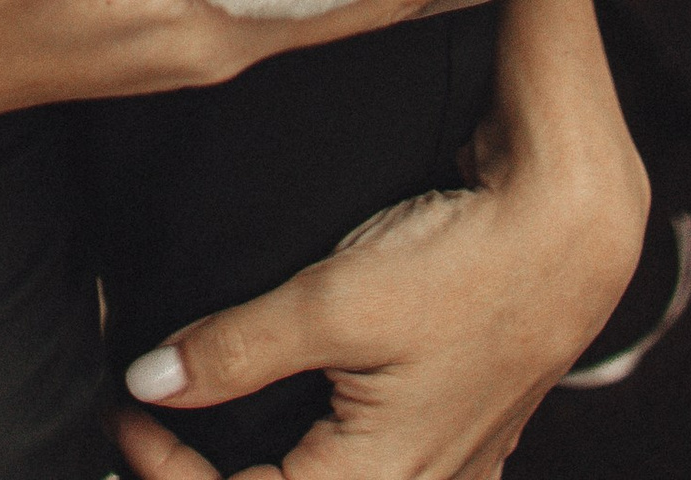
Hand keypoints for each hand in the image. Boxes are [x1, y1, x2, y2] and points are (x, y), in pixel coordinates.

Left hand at [112, 0, 647, 478]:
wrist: (567, 235)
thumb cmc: (458, 265)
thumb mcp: (334, 301)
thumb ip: (239, 349)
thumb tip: (151, 380)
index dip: (168, 470)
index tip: (124, 411)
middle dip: (207, 475)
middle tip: (148, 424)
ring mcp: (450, 475)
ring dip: (266, 468)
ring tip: (203, 427)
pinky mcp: (466, 445)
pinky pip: (385, 475)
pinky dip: (325, 459)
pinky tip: (300, 429)